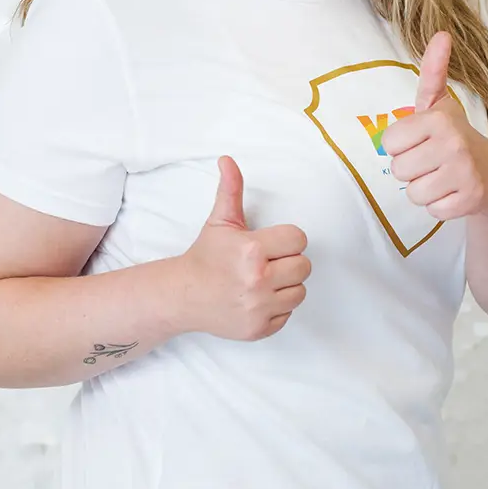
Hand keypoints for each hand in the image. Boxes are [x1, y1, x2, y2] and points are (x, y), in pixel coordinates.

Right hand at [171, 157, 309, 339]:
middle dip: (288, 262)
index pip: (298, 239)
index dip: (287, 240)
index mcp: (251, 250)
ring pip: (300, 292)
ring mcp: (259, 308)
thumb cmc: (206, 257)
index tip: (270, 244)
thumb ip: (231, 190)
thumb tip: (228, 160)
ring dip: (286, 286)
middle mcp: (257, 280)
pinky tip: (258, 299)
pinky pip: (288, 314)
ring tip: (264, 281)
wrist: (183, 296)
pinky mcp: (259, 329)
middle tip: (267, 262)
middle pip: (304, 266)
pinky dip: (277, 308)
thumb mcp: (220, 221)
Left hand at [381, 32, 487, 221]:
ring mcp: (465, 173)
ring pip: (414, 193)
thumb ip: (433, 71)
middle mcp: (454, 143)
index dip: (402, 145)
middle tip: (433, 162)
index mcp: (439, 118)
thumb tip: (442, 33)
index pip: (389, 143)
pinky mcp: (471, 199)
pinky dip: (441, 206)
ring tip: (443, 177)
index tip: (422, 141)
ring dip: (426, 189)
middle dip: (412, 169)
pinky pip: (433, 211)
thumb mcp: (440, 105)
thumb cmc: (455, 137)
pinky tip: (454, 192)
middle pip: (398, 170)